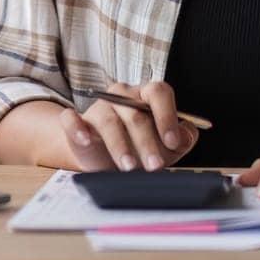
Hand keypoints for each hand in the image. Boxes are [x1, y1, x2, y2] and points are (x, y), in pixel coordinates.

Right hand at [57, 80, 199, 172]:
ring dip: (120, 146)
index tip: (172, 141)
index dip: (167, 116)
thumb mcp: (164, 145)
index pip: (158, 93)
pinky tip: (84, 138)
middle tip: (155, 166)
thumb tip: (187, 134)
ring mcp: (98, 108)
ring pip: (109, 122)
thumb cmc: (139, 146)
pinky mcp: (76, 122)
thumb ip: (181, 138)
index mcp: (145, 95)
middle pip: (136, 114)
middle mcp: (122, 96)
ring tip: (129, 167)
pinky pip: (72, 119)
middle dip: (147, 143)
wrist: (103, 157)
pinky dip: (76, 127)